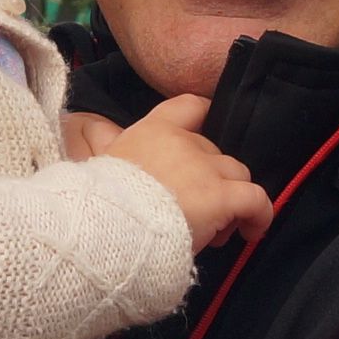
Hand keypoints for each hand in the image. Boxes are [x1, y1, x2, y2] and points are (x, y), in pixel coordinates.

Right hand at [80, 93, 270, 250]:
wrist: (108, 227)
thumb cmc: (99, 200)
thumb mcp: (96, 160)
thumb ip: (98, 139)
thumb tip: (78, 120)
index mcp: (152, 130)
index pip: (189, 107)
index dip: (204, 117)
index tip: (206, 137)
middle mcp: (185, 142)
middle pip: (215, 153)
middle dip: (211, 181)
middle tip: (195, 212)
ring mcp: (206, 169)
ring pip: (237, 175)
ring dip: (232, 200)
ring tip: (215, 230)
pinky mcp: (223, 196)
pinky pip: (256, 200)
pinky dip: (260, 215)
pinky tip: (252, 231)